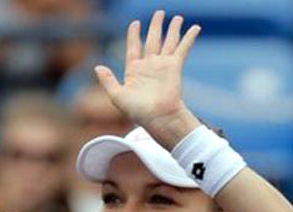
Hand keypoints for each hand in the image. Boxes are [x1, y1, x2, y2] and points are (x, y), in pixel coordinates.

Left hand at [94, 11, 201, 148]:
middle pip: (152, 40)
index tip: (135, 23)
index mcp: (134, 70)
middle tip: (160, 13)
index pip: (133, 47)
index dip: (134, 34)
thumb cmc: (137, 111)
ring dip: (173, 29)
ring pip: (168, 42)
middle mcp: (149, 66)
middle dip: (156, 26)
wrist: (158, 118)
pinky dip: (188, 38)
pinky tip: (195, 28)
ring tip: (178, 17)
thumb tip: (97, 67)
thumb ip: (108, 81)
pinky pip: (183, 48)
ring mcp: (163, 65)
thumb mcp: (117, 96)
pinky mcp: (175, 67)